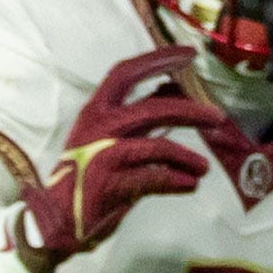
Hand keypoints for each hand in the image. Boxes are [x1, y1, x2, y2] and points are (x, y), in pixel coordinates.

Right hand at [11, 47, 226, 270]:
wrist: (55, 219)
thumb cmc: (84, 177)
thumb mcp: (105, 137)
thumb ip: (137, 116)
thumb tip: (173, 89)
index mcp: (95, 111)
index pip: (127, 73)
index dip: (158, 59)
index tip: (189, 53)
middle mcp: (99, 127)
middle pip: (154, 108)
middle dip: (191, 111)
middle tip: (217, 117)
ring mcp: (104, 155)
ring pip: (160, 147)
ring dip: (188, 157)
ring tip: (203, 168)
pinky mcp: (111, 184)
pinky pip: (156, 178)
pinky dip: (178, 181)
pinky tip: (190, 184)